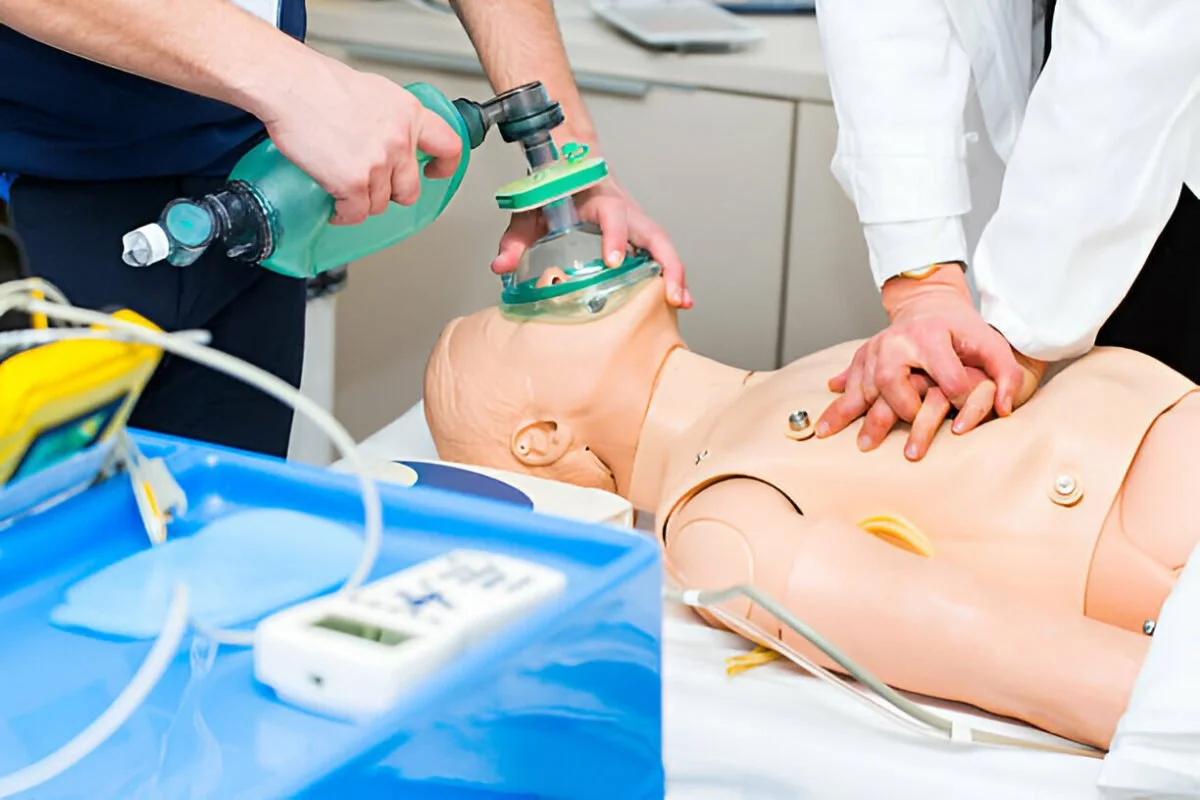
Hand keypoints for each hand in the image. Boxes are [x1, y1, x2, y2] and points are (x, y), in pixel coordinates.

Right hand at [256, 56, 463, 225]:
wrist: (289, 85)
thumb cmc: (319, 84)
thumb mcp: (373, 91)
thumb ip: (392, 117)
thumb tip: (394, 136)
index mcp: (409, 114)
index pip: (448, 146)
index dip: (445, 165)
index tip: (435, 171)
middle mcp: (400, 139)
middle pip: (409, 188)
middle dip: (391, 192)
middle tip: (372, 185)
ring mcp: (378, 163)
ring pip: (380, 204)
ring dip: (362, 202)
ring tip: (346, 190)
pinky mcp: (354, 182)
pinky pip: (356, 214)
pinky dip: (344, 214)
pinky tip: (336, 205)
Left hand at [490, 171, 692, 308]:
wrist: (568, 165)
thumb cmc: (553, 190)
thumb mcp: (529, 211)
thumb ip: (514, 238)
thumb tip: (501, 266)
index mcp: (598, 199)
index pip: (613, 215)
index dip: (615, 237)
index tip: (613, 261)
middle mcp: (624, 210)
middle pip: (655, 234)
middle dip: (667, 264)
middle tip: (671, 294)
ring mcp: (635, 222)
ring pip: (663, 246)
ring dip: (675, 273)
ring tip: (682, 302)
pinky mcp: (638, 234)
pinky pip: (659, 253)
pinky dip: (670, 274)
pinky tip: (676, 299)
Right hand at [816, 267, 1033, 457]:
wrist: (928, 303)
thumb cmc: (962, 330)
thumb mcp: (991, 345)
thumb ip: (1006, 375)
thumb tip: (1003, 410)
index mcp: (932, 336)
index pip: (946, 377)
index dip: (959, 400)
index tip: (963, 419)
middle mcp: (897, 341)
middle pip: (890, 379)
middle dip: (900, 408)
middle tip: (911, 425)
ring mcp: (875, 348)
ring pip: (863, 384)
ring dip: (852, 413)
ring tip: (847, 440)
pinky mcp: (862, 355)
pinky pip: (848, 382)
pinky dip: (839, 404)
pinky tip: (826, 423)